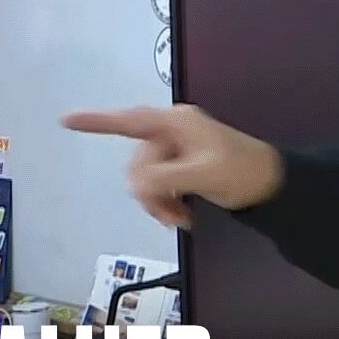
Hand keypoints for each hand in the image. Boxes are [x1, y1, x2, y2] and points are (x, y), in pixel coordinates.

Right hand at [63, 105, 283, 228]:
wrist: (273, 185)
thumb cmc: (242, 173)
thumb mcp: (203, 175)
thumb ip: (165, 177)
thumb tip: (136, 184)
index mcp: (176, 123)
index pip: (130, 121)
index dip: (97, 121)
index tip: (66, 120)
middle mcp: (172, 131)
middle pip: (137, 163)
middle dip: (150, 192)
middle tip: (173, 215)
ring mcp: (177, 148)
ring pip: (146, 179)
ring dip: (159, 202)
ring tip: (181, 218)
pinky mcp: (182, 166)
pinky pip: (159, 184)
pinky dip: (167, 202)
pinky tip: (182, 215)